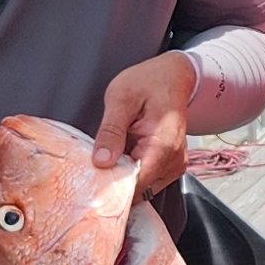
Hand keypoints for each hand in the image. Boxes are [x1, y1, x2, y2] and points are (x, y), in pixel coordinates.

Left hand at [95, 50, 194, 192]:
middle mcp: (174, 160)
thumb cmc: (149, 82)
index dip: (111, 187)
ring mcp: (174, 165)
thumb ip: (111, 131)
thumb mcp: (120, 98)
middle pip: (138, 189)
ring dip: (122, 176)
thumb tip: (102, 161)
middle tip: (95, 161)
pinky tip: (123, 153)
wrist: (172, 75)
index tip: (90, 181)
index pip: (136, 184)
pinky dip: (131, 171)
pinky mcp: (170, 166)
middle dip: (114, 181)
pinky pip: (147, 179)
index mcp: (163, 145)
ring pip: (141, 187)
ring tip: (112, 152)